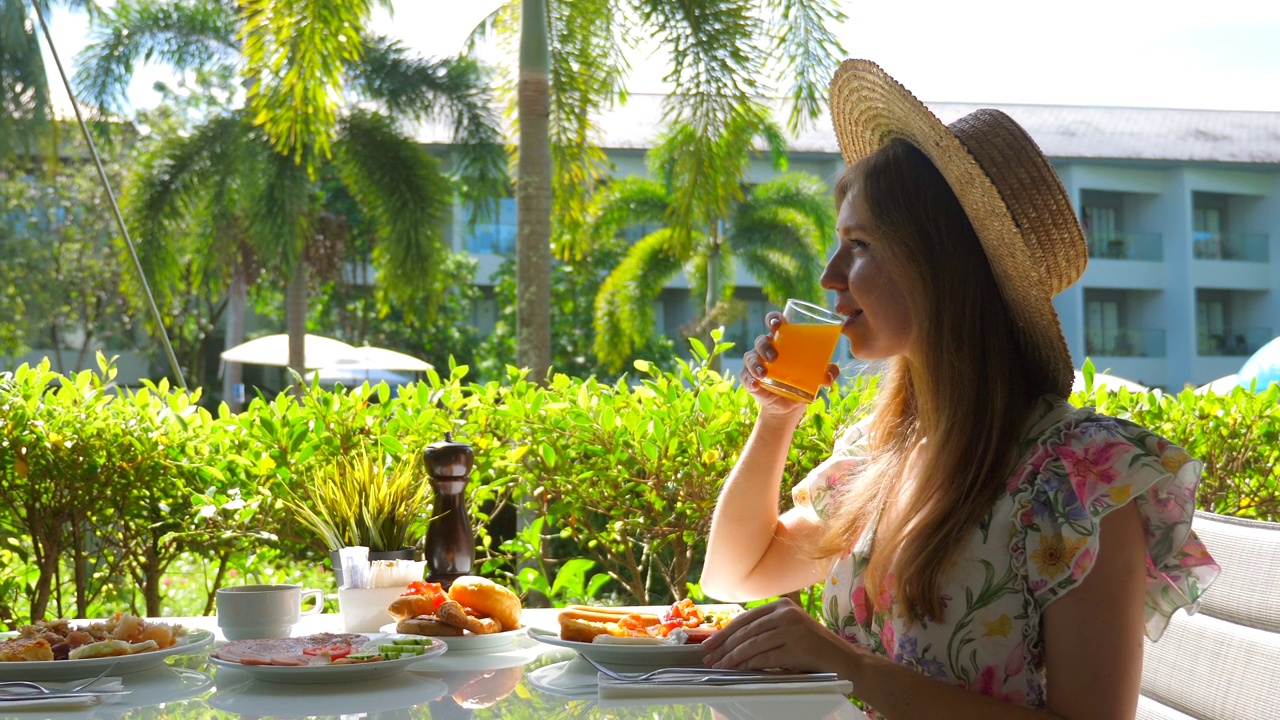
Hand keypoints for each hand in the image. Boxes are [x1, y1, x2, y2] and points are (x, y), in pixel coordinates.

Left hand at [700, 597, 854, 675]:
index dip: (725, 631)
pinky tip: (737, 670)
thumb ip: (766, 629)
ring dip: (732, 657)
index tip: (710, 642)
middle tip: (709, 656)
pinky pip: (764, 658)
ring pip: (751, 644)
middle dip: (723, 645)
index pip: (746, 617)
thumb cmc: (814, 649)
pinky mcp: (796, 648)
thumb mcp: (790, 630)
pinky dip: (747, 665)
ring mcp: (792, 629)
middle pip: (746, 630)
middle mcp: (786, 613)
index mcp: (783, 605)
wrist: (844, 661)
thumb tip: (731, 641)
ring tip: (719, 666)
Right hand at [740, 313, 839, 415]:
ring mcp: (756, 364)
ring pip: (751, 358)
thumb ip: (826, 372)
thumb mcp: (816, 376)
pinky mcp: (750, 379)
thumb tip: (830, 374)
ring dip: (756, 364)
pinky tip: (756, 385)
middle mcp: (766, 349)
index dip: (773, 319)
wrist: (790, 405)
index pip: (774, 323)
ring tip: (764, 374)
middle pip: (761, 340)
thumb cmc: (802, 380)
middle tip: (774, 356)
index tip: (778, 323)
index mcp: (782, 341)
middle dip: (765, 346)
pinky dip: (749, 380)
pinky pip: (745, 377)